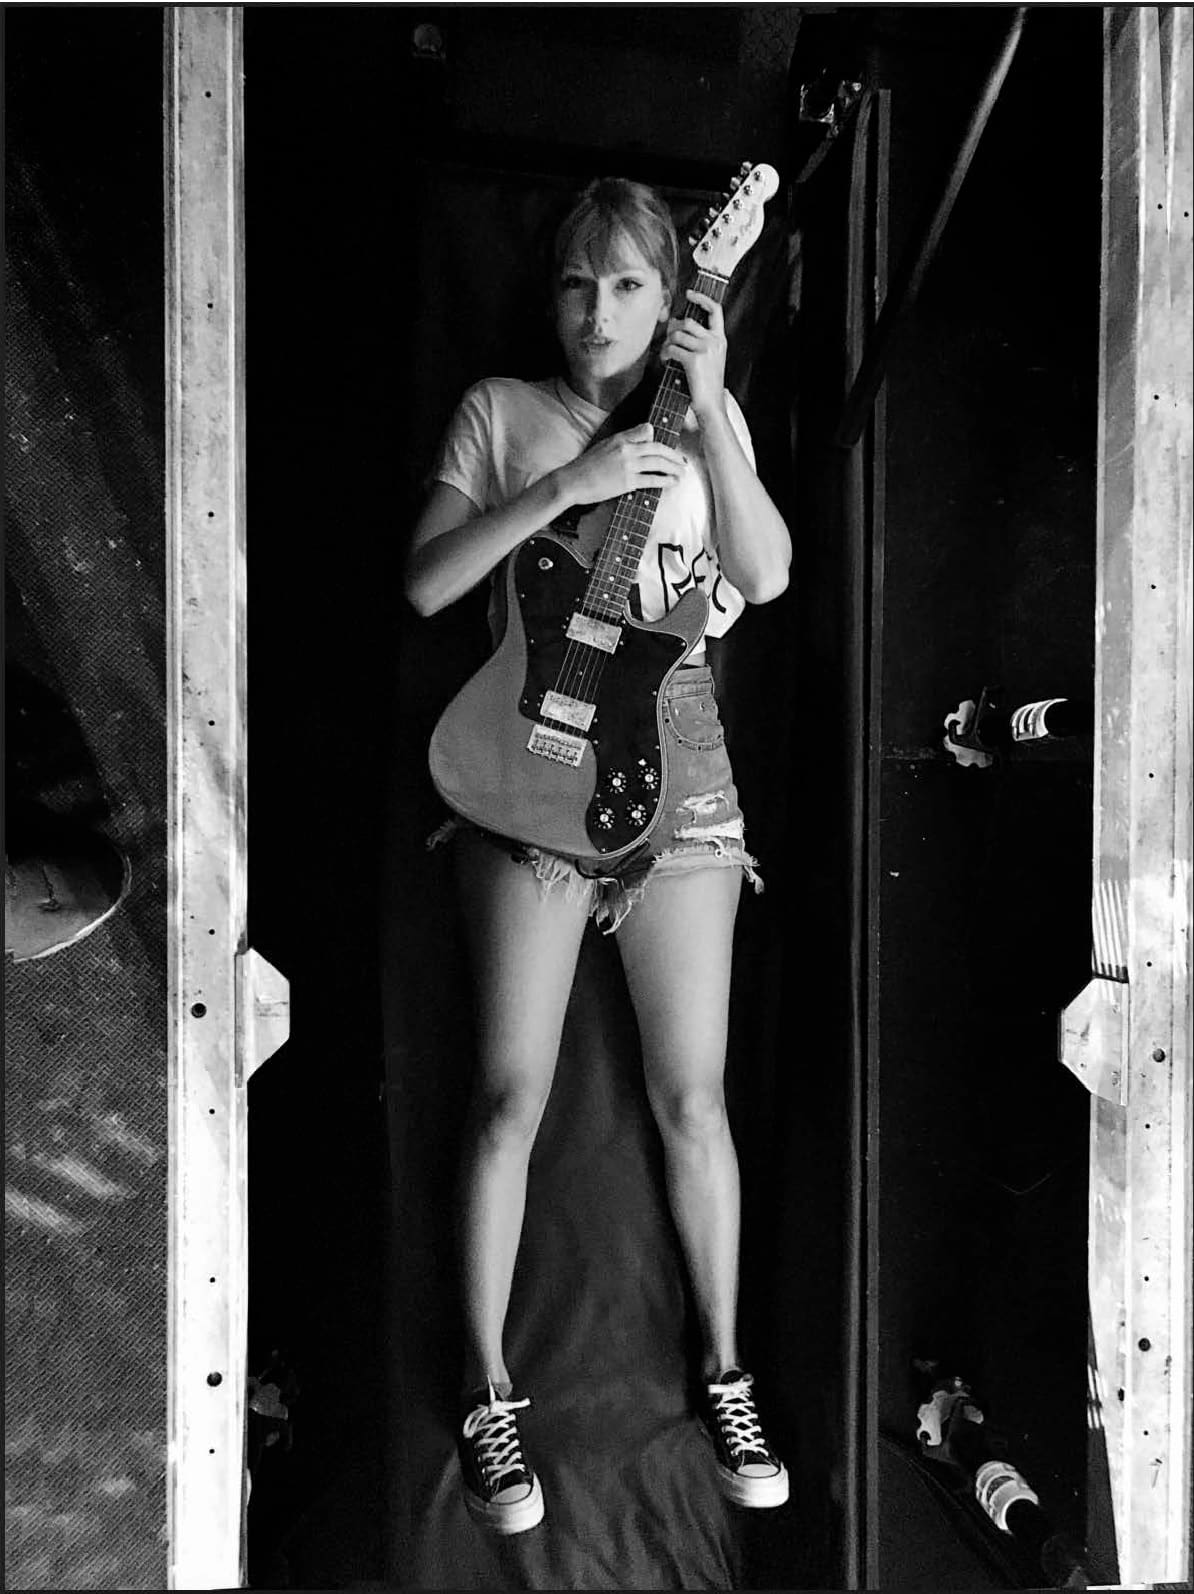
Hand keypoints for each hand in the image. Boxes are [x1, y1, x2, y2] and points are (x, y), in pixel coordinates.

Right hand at [559, 423, 685, 504]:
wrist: (573, 482)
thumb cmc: (586, 466)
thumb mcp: (605, 445)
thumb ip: (626, 438)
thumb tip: (648, 431)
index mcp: (620, 438)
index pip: (648, 433)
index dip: (662, 442)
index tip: (670, 449)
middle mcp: (626, 449)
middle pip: (658, 448)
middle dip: (674, 455)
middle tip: (683, 461)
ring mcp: (628, 466)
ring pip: (658, 464)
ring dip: (674, 468)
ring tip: (682, 473)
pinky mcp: (627, 482)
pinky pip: (652, 480)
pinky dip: (665, 480)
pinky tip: (672, 482)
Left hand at [661, 289, 726, 422]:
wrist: (711, 405)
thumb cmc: (706, 384)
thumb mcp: (710, 359)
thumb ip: (701, 342)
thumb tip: (678, 326)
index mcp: (721, 339)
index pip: (715, 310)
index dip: (701, 298)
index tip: (690, 294)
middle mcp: (715, 341)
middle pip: (688, 322)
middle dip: (673, 329)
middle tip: (669, 339)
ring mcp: (705, 350)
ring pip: (677, 334)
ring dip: (667, 343)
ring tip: (666, 353)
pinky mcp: (693, 360)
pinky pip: (672, 348)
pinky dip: (665, 354)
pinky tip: (665, 360)